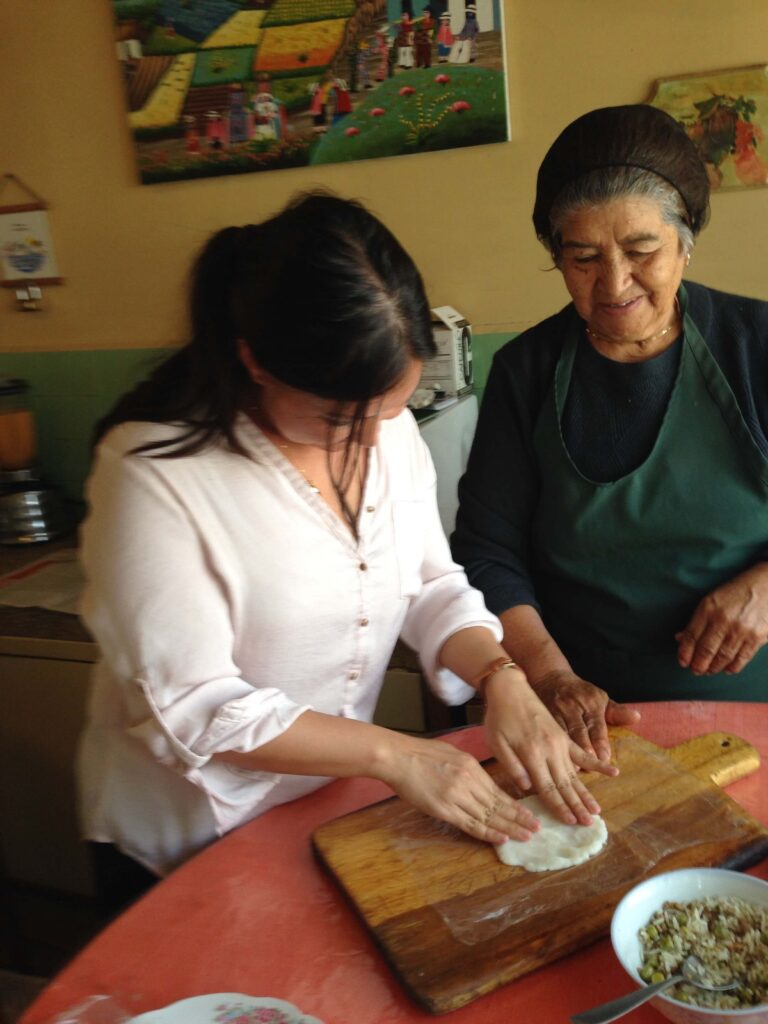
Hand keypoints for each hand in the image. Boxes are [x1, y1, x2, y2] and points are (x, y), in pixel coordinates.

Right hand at [379, 734, 539, 844]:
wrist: (399, 757)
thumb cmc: (421, 754)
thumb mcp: (452, 754)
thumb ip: (469, 770)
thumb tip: (482, 784)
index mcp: (472, 768)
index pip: (498, 792)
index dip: (515, 806)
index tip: (529, 815)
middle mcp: (469, 783)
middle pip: (498, 805)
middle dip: (518, 819)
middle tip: (535, 829)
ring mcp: (457, 797)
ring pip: (488, 817)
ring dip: (507, 828)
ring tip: (525, 837)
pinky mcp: (444, 809)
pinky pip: (470, 824)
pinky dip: (487, 832)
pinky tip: (500, 838)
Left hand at [483, 670, 618, 827]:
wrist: (510, 689)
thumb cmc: (499, 718)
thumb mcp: (496, 743)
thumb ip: (512, 766)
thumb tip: (527, 788)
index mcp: (532, 754)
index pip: (547, 787)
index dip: (559, 806)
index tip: (570, 822)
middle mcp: (550, 750)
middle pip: (565, 784)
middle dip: (577, 806)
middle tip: (589, 824)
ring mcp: (560, 743)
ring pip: (575, 773)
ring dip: (586, 793)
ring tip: (597, 810)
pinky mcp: (564, 736)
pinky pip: (583, 753)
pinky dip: (597, 764)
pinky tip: (613, 772)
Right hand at [530, 669, 640, 762]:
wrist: (549, 677)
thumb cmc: (580, 694)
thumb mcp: (600, 698)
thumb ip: (617, 712)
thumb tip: (637, 718)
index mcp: (590, 701)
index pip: (596, 725)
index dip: (600, 742)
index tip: (604, 759)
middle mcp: (572, 705)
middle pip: (579, 731)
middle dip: (585, 749)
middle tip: (591, 767)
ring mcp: (555, 710)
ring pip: (562, 734)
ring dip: (568, 751)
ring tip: (574, 768)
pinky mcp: (542, 716)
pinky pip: (547, 733)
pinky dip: (552, 747)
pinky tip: (555, 760)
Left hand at [676, 564, 767, 674]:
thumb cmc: (737, 592)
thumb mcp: (712, 600)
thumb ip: (697, 621)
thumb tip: (680, 639)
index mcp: (708, 609)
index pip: (691, 636)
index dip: (684, 653)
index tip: (683, 662)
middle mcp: (723, 620)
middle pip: (705, 651)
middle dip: (698, 665)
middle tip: (696, 670)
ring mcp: (741, 630)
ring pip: (722, 658)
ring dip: (713, 668)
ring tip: (709, 671)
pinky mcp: (757, 637)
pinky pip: (741, 659)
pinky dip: (732, 667)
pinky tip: (726, 669)